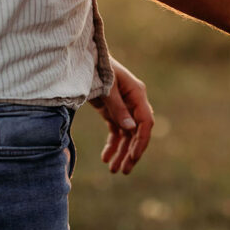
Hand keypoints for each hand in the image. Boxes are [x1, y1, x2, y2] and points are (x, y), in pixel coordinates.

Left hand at [89, 57, 154, 174]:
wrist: (84, 58)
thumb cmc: (96, 68)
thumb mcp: (106, 87)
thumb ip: (118, 108)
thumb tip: (131, 129)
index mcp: (137, 94)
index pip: (145, 122)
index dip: (141, 141)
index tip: (133, 157)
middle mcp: (134, 102)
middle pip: (137, 132)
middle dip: (131, 153)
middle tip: (123, 171)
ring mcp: (124, 107)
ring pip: (127, 135)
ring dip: (121, 152)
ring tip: (113, 170)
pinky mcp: (113, 111)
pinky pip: (116, 132)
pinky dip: (112, 145)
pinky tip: (105, 157)